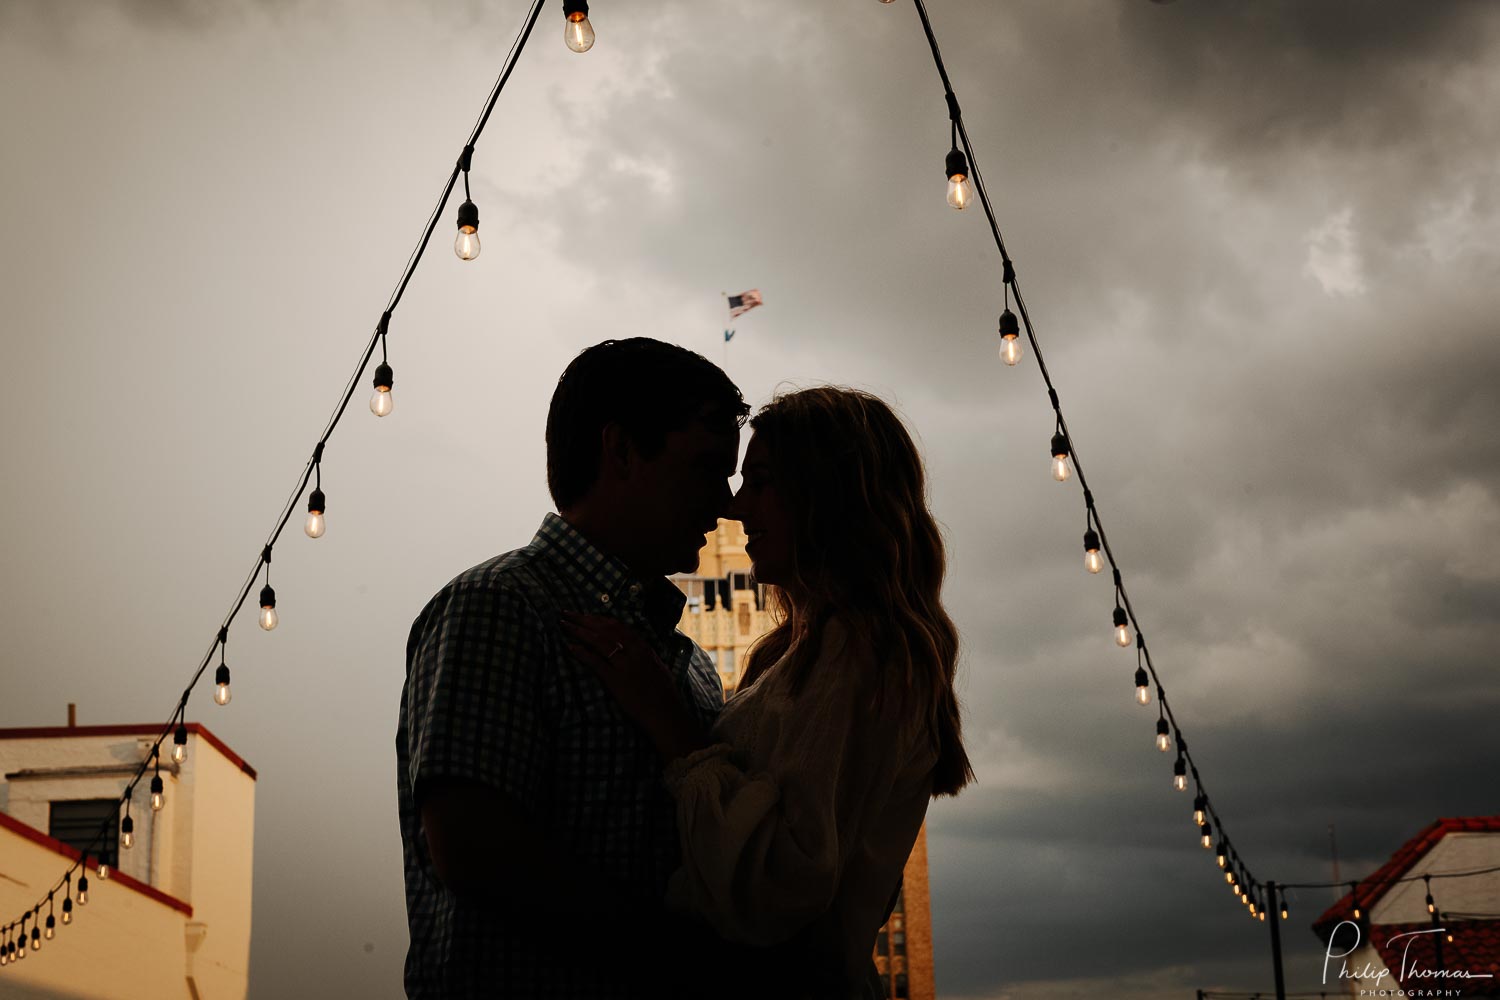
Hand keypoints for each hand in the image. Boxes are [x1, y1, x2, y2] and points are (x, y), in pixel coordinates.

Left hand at [560, 611, 681, 731]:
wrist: (666, 715)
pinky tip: (570, 647)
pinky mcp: (616, 681)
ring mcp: (625, 666)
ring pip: (599, 642)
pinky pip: (596, 662)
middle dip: (584, 620)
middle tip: (567, 613)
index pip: (618, 627)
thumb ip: (644, 655)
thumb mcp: (657, 667)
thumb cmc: (664, 694)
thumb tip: (633, 647)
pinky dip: (582, 653)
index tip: (585, 615)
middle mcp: (634, 652)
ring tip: (564, 624)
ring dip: (579, 631)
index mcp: (644, 648)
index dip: (599, 619)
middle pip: (605, 630)